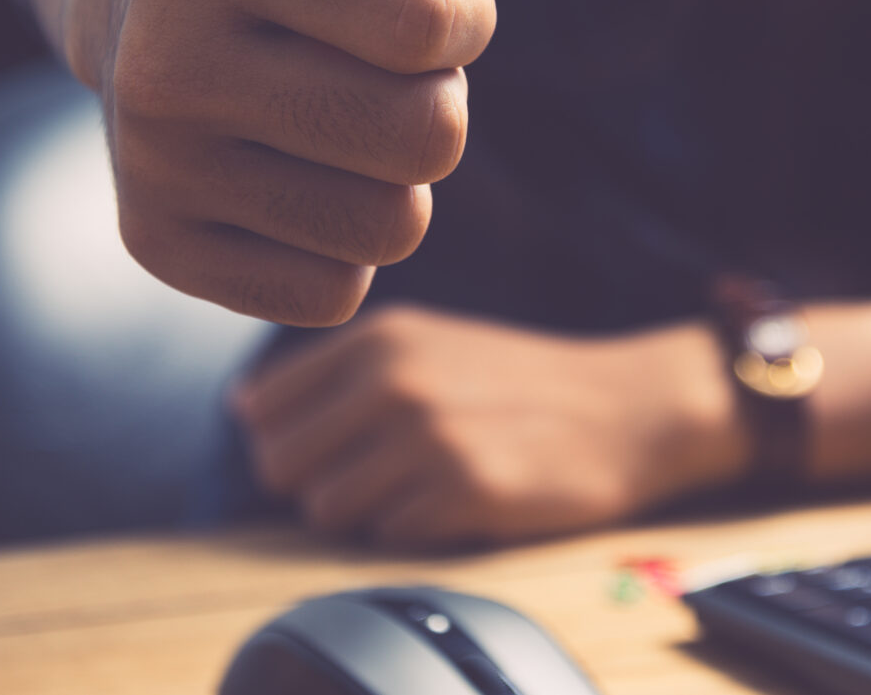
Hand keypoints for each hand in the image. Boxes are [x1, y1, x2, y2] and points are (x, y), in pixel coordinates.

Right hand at [45, 0, 496, 325]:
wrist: (165, 1)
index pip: (445, 25)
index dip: (461, 10)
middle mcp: (167, 58)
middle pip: (430, 137)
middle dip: (434, 98)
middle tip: (369, 58)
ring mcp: (153, 162)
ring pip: (391, 226)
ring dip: (391, 173)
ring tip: (330, 108)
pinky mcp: (158, 246)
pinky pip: (335, 290)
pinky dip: (342, 241)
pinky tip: (294, 171)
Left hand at [232, 304, 747, 548]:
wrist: (625, 409)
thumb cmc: (515, 381)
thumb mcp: (426, 342)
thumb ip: (338, 369)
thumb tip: (245, 410)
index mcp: (380, 337)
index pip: (262, 407)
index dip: (284, 436)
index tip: (329, 443)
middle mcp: (395, 379)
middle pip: (280, 463)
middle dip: (314, 479)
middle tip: (375, 472)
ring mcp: (428, 436)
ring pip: (325, 507)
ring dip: (361, 509)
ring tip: (416, 486)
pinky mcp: (464, 491)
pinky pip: (386, 534)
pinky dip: (411, 528)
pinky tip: (456, 500)